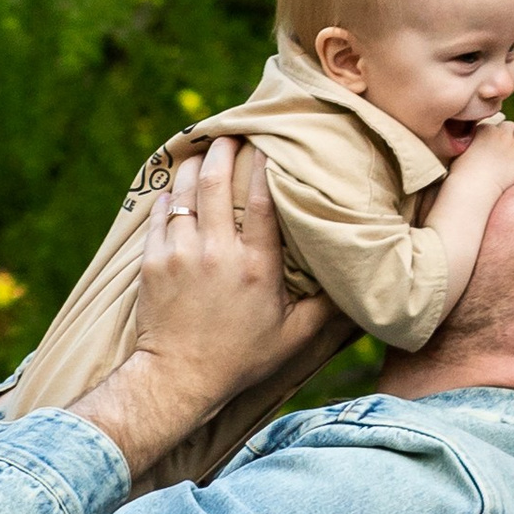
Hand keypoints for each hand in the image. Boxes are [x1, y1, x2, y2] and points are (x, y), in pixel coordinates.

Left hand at [69, 137, 351, 480]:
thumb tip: (360, 287)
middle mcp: (218, 252)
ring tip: (205, 151)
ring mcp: (181, 254)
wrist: (178, 379)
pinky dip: (168, 196)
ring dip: (195, 165)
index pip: (263, 198)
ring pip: (185, 190)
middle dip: (224, 149)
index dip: (265, 163)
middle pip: (217, 180)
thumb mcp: (293, 337)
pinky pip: (159, 214)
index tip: (268, 142)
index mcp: (256, 265)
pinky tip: (176, 187)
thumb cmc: (240, 359)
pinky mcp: (153, 261)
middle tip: (232, 134)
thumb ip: (326, 309)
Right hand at [445, 115, 513, 197]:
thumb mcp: (456, 156)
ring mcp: (513, 144)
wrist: (469, 192)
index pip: (498, 127)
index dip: (498, 139)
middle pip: (513, 126)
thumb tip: (475, 148)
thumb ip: (468, 146)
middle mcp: (499, 133)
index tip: (495, 154)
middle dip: (513, 137)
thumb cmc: (459, 181)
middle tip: (509, 155)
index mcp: (482, 130)